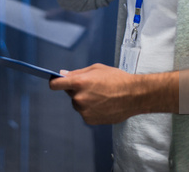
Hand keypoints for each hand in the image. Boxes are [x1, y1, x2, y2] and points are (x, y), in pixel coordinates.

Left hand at [49, 63, 177, 124]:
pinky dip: (91, 109)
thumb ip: (77, 72)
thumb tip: (62, 75)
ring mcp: (84, 111)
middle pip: (69, 93)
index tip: (55, 82)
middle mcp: (79, 98)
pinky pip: (85, 113)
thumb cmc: (117, 79)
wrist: (134, 95)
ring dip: (84, 100)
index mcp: (78, 83)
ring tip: (101, 96)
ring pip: (78, 104)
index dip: (54, 83)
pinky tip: (103, 104)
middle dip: (77, 90)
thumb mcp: (96, 69)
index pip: (55, 85)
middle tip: (93, 86)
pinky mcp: (89, 120)